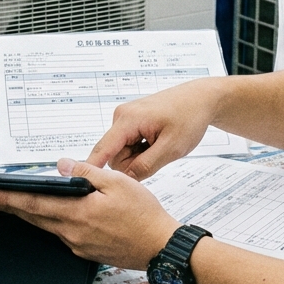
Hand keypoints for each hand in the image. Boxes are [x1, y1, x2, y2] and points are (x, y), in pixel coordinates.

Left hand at [0, 158, 179, 269]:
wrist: (159, 246)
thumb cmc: (143, 214)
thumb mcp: (118, 182)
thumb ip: (87, 172)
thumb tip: (62, 165)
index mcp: (78, 213)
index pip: (36, 203)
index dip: (12, 198)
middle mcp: (73, 232)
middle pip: (36, 217)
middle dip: (13, 207)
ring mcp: (79, 244)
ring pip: (47, 226)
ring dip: (30, 215)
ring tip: (16, 205)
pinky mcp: (86, 251)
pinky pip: (62, 235)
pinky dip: (50, 223)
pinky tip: (49, 217)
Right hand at [86, 78, 220, 179]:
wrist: (200, 99)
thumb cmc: (189, 117)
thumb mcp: (171, 148)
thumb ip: (146, 166)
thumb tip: (125, 180)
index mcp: (128, 119)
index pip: (103, 149)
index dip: (93, 168)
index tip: (82, 184)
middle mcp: (121, 116)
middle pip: (114, 155)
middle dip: (134, 163)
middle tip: (158, 156)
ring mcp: (125, 118)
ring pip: (122, 152)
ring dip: (140, 157)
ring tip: (160, 146)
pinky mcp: (131, 121)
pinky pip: (129, 145)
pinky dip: (142, 149)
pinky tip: (157, 142)